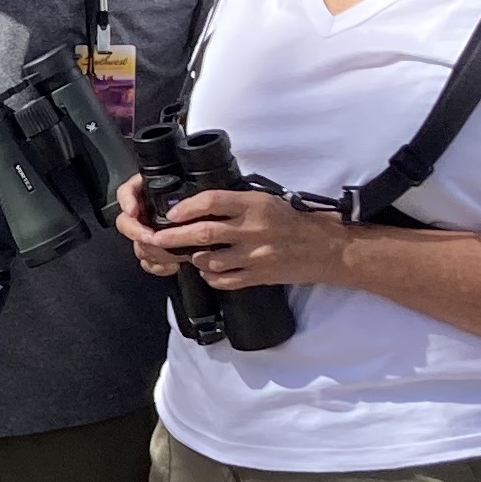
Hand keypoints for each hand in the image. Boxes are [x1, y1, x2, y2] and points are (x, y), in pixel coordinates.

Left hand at [116, 184, 351, 293]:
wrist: (322, 248)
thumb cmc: (291, 220)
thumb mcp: (265, 201)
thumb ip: (235, 204)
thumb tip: (198, 206)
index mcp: (254, 206)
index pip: (212, 202)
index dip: (187, 207)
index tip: (172, 214)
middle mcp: (253, 230)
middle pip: (204, 233)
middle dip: (175, 237)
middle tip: (158, 239)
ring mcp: (255, 256)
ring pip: (210, 260)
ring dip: (195, 258)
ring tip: (190, 255)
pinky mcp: (258, 276)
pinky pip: (225, 280)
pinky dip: (211, 277)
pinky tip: (209, 271)